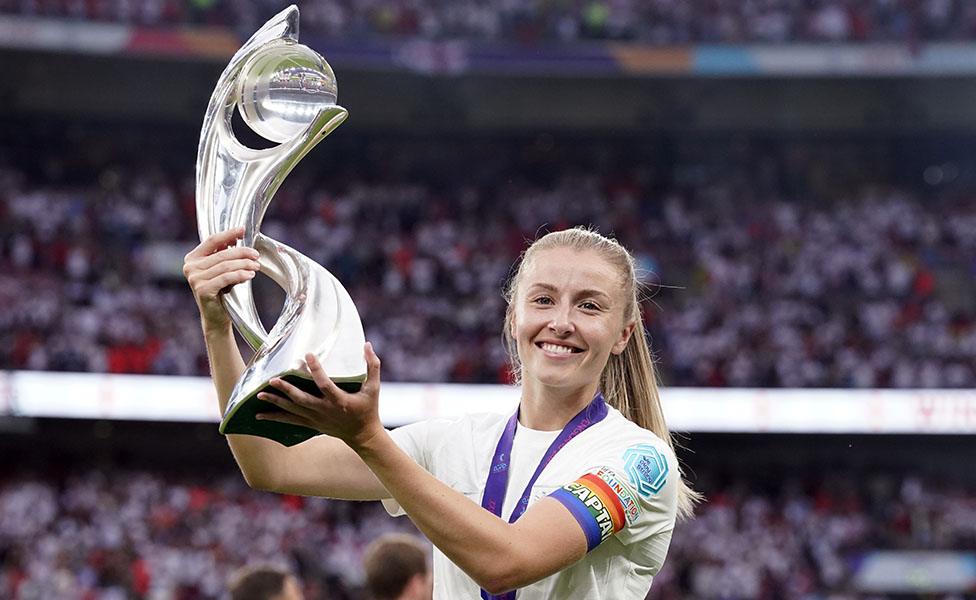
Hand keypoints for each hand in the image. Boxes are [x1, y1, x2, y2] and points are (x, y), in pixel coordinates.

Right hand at [183, 227, 260, 331]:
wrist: (216, 318)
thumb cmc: (221, 291)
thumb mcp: (222, 270)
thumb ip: (225, 255)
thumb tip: (238, 237)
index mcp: (193, 258)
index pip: (212, 240)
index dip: (229, 234)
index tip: (243, 230)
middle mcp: (190, 267)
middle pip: (222, 253)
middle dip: (242, 252)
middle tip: (256, 255)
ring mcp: (195, 279)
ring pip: (225, 265)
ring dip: (244, 264)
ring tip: (256, 266)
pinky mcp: (202, 289)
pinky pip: (226, 278)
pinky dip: (240, 275)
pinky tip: (250, 275)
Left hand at [256, 343, 383, 449]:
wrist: (362, 436)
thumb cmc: (369, 409)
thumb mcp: (374, 388)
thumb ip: (373, 366)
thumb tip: (367, 344)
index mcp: (339, 400)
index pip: (325, 384)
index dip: (316, 370)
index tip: (307, 355)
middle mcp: (325, 411)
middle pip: (302, 400)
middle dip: (286, 390)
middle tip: (272, 380)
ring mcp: (316, 419)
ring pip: (292, 410)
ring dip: (276, 402)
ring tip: (259, 394)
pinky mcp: (311, 424)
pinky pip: (290, 421)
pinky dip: (275, 418)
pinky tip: (259, 415)